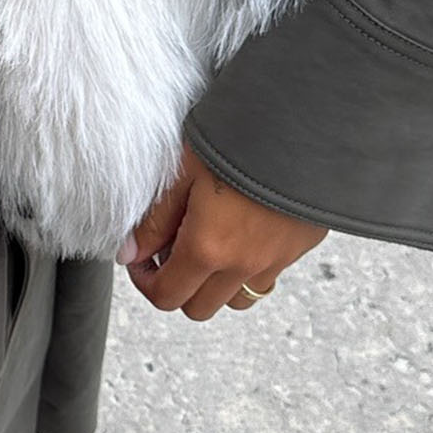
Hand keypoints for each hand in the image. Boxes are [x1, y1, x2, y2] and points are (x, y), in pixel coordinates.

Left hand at [120, 148, 327, 321]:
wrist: (302, 124)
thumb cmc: (240, 138)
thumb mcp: (183, 171)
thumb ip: (155, 220)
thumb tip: (130, 253)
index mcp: (208, 247)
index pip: (166, 295)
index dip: (145, 281)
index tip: (143, 258)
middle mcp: (243, 263)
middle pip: (199, 308)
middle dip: (179, 286)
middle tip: (173, 250)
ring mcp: (275, 260)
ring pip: (237, 300)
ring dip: (217, 284)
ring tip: (212, 246)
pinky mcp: (300, 248)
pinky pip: (267, 276)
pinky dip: (249, 268)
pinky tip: (244, 233)